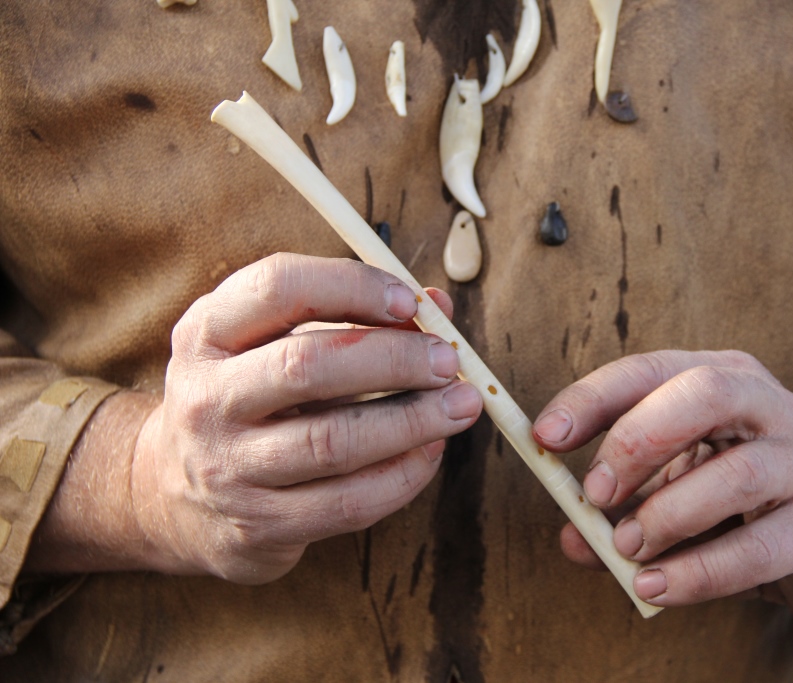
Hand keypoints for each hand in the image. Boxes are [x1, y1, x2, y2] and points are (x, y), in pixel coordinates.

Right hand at [129, 253, 481, 582]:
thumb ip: (355, 315)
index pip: (278, 288)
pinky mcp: (258, 526)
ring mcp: (228, 468)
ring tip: (462, 404)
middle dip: (394, 359)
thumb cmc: (253, 399)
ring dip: (413, 421)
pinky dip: (403, 474)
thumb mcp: (276, 341)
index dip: (352, 287)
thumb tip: (438, 306)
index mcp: (207, 333)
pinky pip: (348, 503)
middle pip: (307, 367)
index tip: (409, 301)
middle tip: (448, 360)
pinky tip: (431, 450)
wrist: (177, 496)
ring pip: (334, 442)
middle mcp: (206, 398)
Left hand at [533, 350, 792, 626]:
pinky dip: (703, 571)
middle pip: (701, 395)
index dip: (592, 398)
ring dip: (669, 513)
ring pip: (738, 472)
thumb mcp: (677, 494)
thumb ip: (623, 511)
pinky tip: (659, 587)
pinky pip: (762, 547)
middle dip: (636, 441)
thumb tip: (569, 538)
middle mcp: (766, 404)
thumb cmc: (747, 504)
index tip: (545, 437)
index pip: (649, 370)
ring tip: (626, 548)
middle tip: (593, 495)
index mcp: (719, 380)